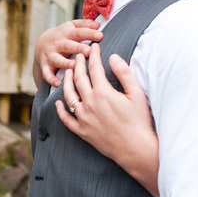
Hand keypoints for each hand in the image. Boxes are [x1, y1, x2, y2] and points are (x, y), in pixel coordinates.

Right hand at [33, 19, 102, 86]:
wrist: (41, 44)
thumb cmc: (63, 35)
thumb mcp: (72, 26)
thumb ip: (85, 24)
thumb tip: (98, 25)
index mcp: (67, 33)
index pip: (78, 32)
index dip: (89, 33)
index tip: (100, 35)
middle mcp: (58, 44)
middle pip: (68, 46)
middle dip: (78, 48)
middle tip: (89, 52)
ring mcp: (51, 55)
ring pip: (57, 59)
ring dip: (66, 63)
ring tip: (74, 66)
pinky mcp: (45, 66)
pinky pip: (47, 73)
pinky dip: (52, 79)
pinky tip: (59, 83)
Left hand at [56, 43, 159, 196]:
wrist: (136, 149)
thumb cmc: (139, 121)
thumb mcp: (136, 94)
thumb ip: (124, 73)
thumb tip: (113, 57)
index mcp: (103, 92)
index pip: (94, 68)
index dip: (94, 55)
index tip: (94, 47)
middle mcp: (90, 103)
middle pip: (79, 79)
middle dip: (78, 64)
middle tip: (79, 55)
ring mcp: (84, 118)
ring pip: (69, 96)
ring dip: (66, 82)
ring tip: (67, 73)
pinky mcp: (82, 132)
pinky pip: (66, 119)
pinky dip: (60, 110)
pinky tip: (57, 102)